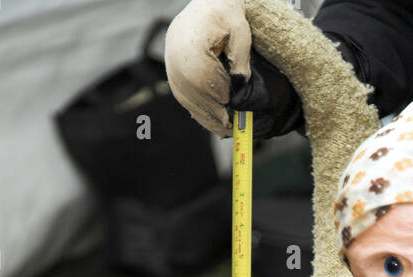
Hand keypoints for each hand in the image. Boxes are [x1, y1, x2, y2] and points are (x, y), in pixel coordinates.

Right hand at [164, 0, 252, 135]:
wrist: (205, 6)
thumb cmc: (225, 17)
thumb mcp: (240, 32)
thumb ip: (241, 60)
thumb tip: (239, 88)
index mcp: (192, 47)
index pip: (207, 83)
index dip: (223, 98)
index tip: (237, 111)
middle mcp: (176, 58)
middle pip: (196, 95)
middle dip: (216, 113)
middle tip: (234, 128)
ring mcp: (171, 66)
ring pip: (189, 100)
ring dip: (208, 117)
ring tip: (226, 128)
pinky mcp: (171, 73)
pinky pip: (184, 98)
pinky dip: (199, 111)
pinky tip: (214, 119)